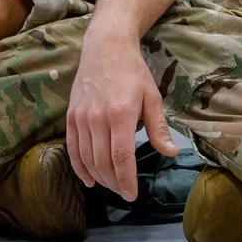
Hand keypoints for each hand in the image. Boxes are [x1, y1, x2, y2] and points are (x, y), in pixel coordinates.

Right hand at [66, 17, 175, 199]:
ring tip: (111, 185)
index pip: (121, 156)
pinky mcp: (71, 116)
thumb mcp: (152, 96)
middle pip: (102, 161)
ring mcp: (81, 117)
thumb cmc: (133, 71)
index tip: (132, 194)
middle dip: (114, 182)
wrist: (105, 47)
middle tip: (124, 192)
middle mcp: (98, 117)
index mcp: (121, 113)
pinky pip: (73, 148)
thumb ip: (158, 127)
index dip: (126, 179)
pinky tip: (89, 178)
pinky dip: (79, 167)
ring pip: (87, 158)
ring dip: (99, 177)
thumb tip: (170, 152)